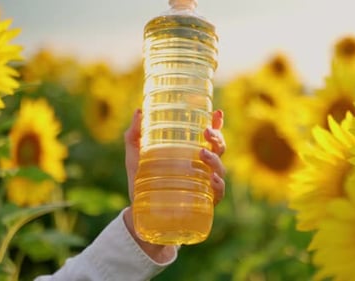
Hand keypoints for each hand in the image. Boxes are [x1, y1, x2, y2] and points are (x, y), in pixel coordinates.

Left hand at [122, 109, 226, 262]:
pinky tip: (212, 179)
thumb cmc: (141, 181)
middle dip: (218, 138)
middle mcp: (202, 167)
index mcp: (190, 153)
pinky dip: (218, 185)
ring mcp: (204, 185)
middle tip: (206, 132)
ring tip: (202, 153)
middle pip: (219, 149)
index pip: (208, 137)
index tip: (217, 112)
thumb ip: (134, 135)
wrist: (138, 213)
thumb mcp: (135, 156)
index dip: (217, 124)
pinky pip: (218, 192)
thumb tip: (139, 111)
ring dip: (215, 159)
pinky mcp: (204, 202)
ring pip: (220, 169)